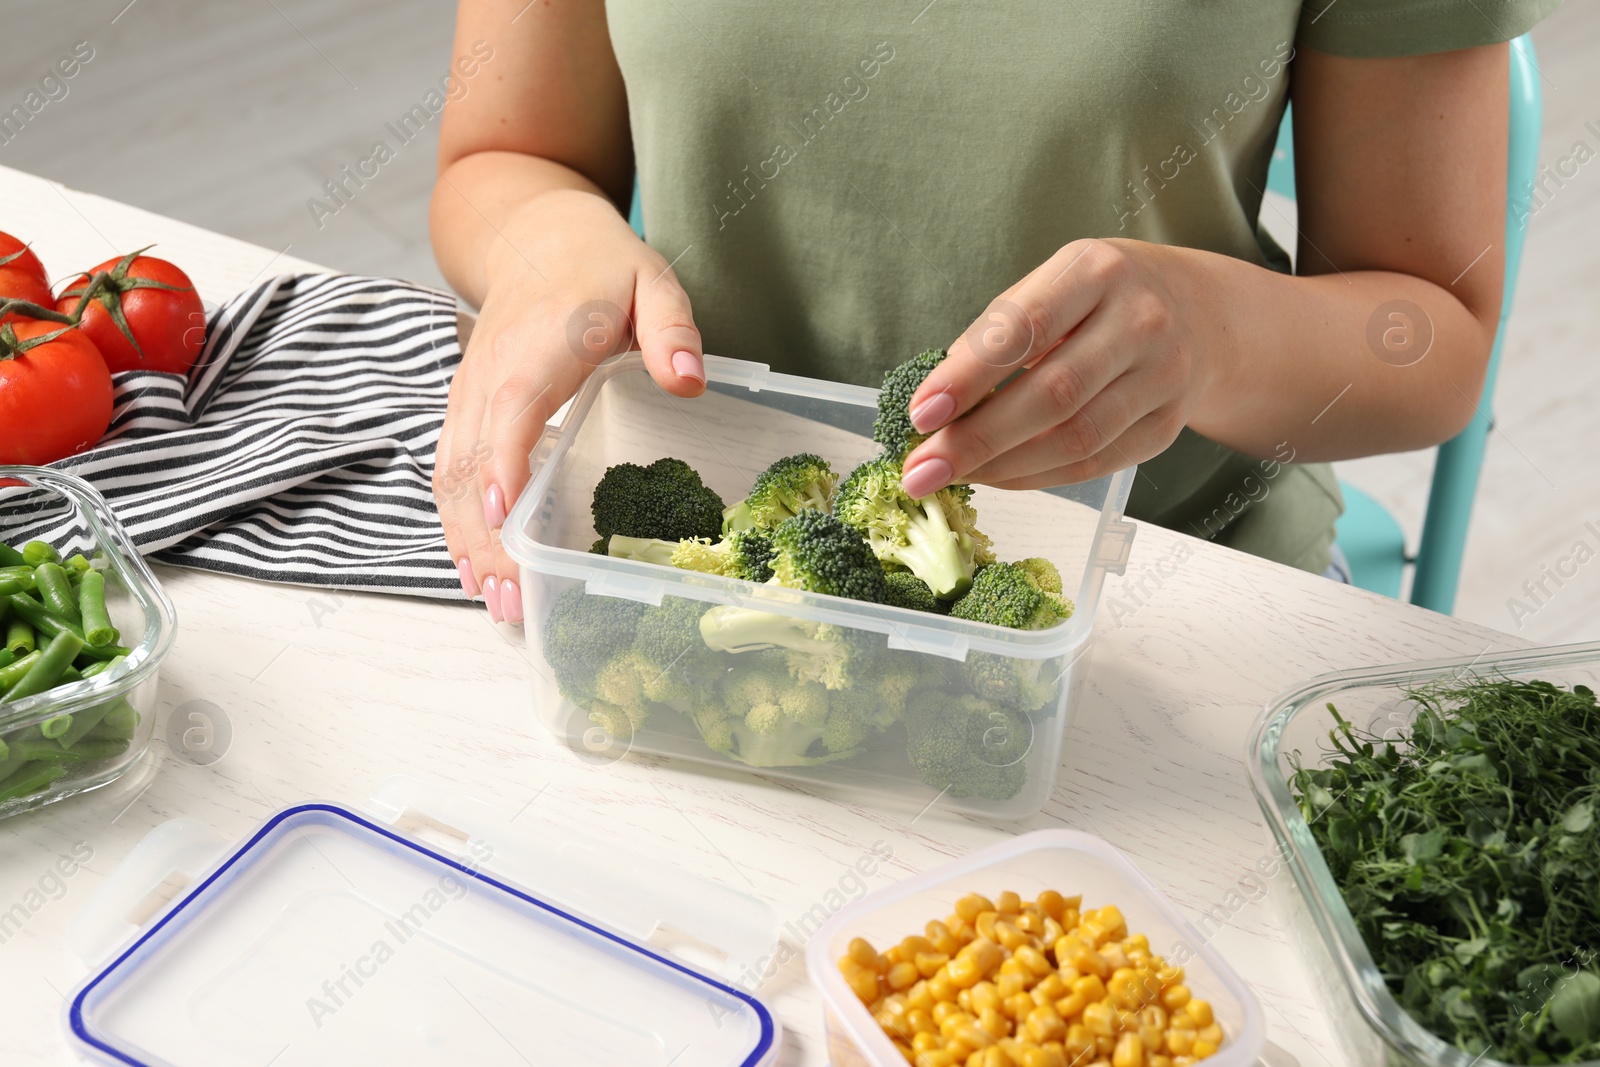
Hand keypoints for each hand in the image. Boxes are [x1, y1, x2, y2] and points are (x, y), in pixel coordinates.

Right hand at [434, 189, 705, 622]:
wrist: (532, 232)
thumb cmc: (598, 263)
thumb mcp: (652, 280)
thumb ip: (671, 328)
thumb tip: (689, 379)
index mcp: (536, 354)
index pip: (510, 416)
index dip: (501, 467)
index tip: (504, 519)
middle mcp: (490, 380)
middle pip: (472, 465)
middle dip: (486, 537)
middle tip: (511, 602)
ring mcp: (470, 396)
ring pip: (451, 475)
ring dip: (466, 541)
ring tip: (491, 603)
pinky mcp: (465, 408)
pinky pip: (449, 468)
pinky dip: (455, 519)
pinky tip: (472, 565)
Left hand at [898, 239, 1214, 497]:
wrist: (1201, 314)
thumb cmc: (1103, 298)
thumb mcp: (1053, 285)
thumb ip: (998, 334)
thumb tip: (937, 401)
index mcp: (1097, 272)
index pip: (1024, 329)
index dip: (968, 377)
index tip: (920, 414)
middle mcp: (1140, 321)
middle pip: (1052, 394)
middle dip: (976, 440)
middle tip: (920, 470)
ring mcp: (1163, 376)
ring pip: (1075, 439)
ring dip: (1001, 467)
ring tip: (949, 477)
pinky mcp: (1167, 425)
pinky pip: (1094, 463)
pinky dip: (1035, 477)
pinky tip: (995, 478)